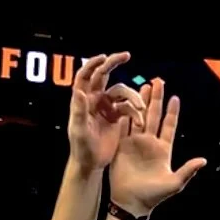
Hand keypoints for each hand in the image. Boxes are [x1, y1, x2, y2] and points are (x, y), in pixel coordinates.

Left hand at [68, 54, 144, 171]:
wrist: (92, 163)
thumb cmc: (81, 148)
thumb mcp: (78, 130)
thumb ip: (79, 110)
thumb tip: (79, 91)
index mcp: (84, 100)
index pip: (85, 76)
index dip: (93, 64)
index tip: (104, 57)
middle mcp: (95, 100)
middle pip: (104, 75)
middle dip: (114, 63)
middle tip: (126, 55)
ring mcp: (106, 106)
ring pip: (122, 92)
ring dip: (132, 97)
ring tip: (140, 107)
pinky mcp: (117, 116)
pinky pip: (128, 107)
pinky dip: (135, 112)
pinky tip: (140, 120)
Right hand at [109, 79, 205, 216]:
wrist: (131, 203)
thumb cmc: (153, 196)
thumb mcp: (174, 183)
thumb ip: (188, 170)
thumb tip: (204, 160)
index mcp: (163, 149)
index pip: (169, 126)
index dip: (172, 112)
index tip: (175, 98)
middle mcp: (149, 143)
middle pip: (154, 116)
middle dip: (156, 99)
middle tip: (157, 82)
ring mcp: (134, 144)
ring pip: (139, 118)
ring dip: (140, 103)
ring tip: (143, 87)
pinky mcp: (121, 147)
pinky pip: (123, 128)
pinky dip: (125, 115)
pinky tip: (125, 102)